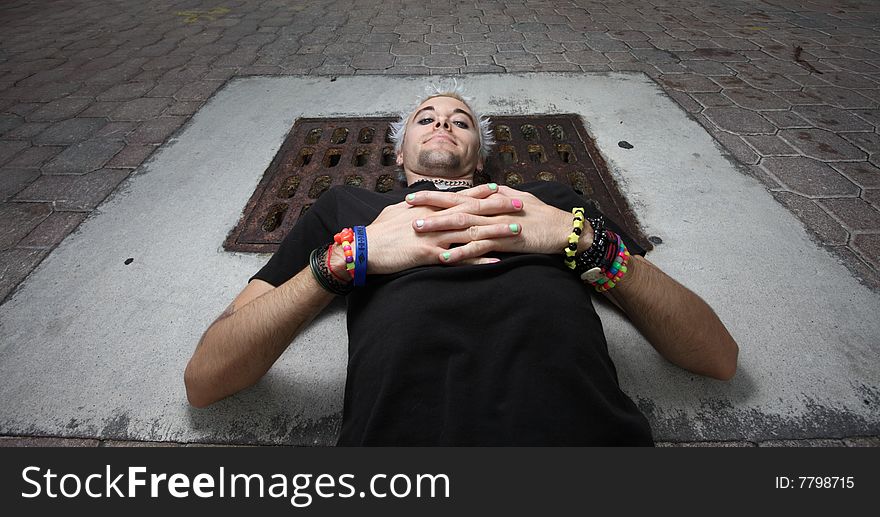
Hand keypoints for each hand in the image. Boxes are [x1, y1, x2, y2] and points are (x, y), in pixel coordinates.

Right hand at [364, 187, 523, 273]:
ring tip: (517, 231)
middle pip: (473, 211)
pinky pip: (460, 258)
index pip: (460, 197)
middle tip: (521, 205)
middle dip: (499, 208)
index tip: (501, 189)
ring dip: (496, 231)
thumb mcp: (397, 212)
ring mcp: (434, 236)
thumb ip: (414, 207)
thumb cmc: (378, 231)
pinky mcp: (429, 254)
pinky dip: (479, 259)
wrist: (363, 248)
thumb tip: (421, 202)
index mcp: (429, 208)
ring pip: (472, 232)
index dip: (482, 193)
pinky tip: (496, 260)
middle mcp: (435, 219)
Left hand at [406, 184, 591, 262]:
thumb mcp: (518, 200)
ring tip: (418, 231)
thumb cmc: (541, 215)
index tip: (413, 197)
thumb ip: (498, 196)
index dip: (434, 196)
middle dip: (429, 208)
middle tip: (405, 210)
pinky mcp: (504, 242)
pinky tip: (445, 257)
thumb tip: (484, 191)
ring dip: (439, 228)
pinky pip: (479, 247)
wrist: (563, 228)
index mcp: (490, 201)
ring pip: (463, 226)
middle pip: (454, 208)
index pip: (457, 197)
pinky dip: (462, 252)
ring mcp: (496, 226)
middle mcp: (490, 211)